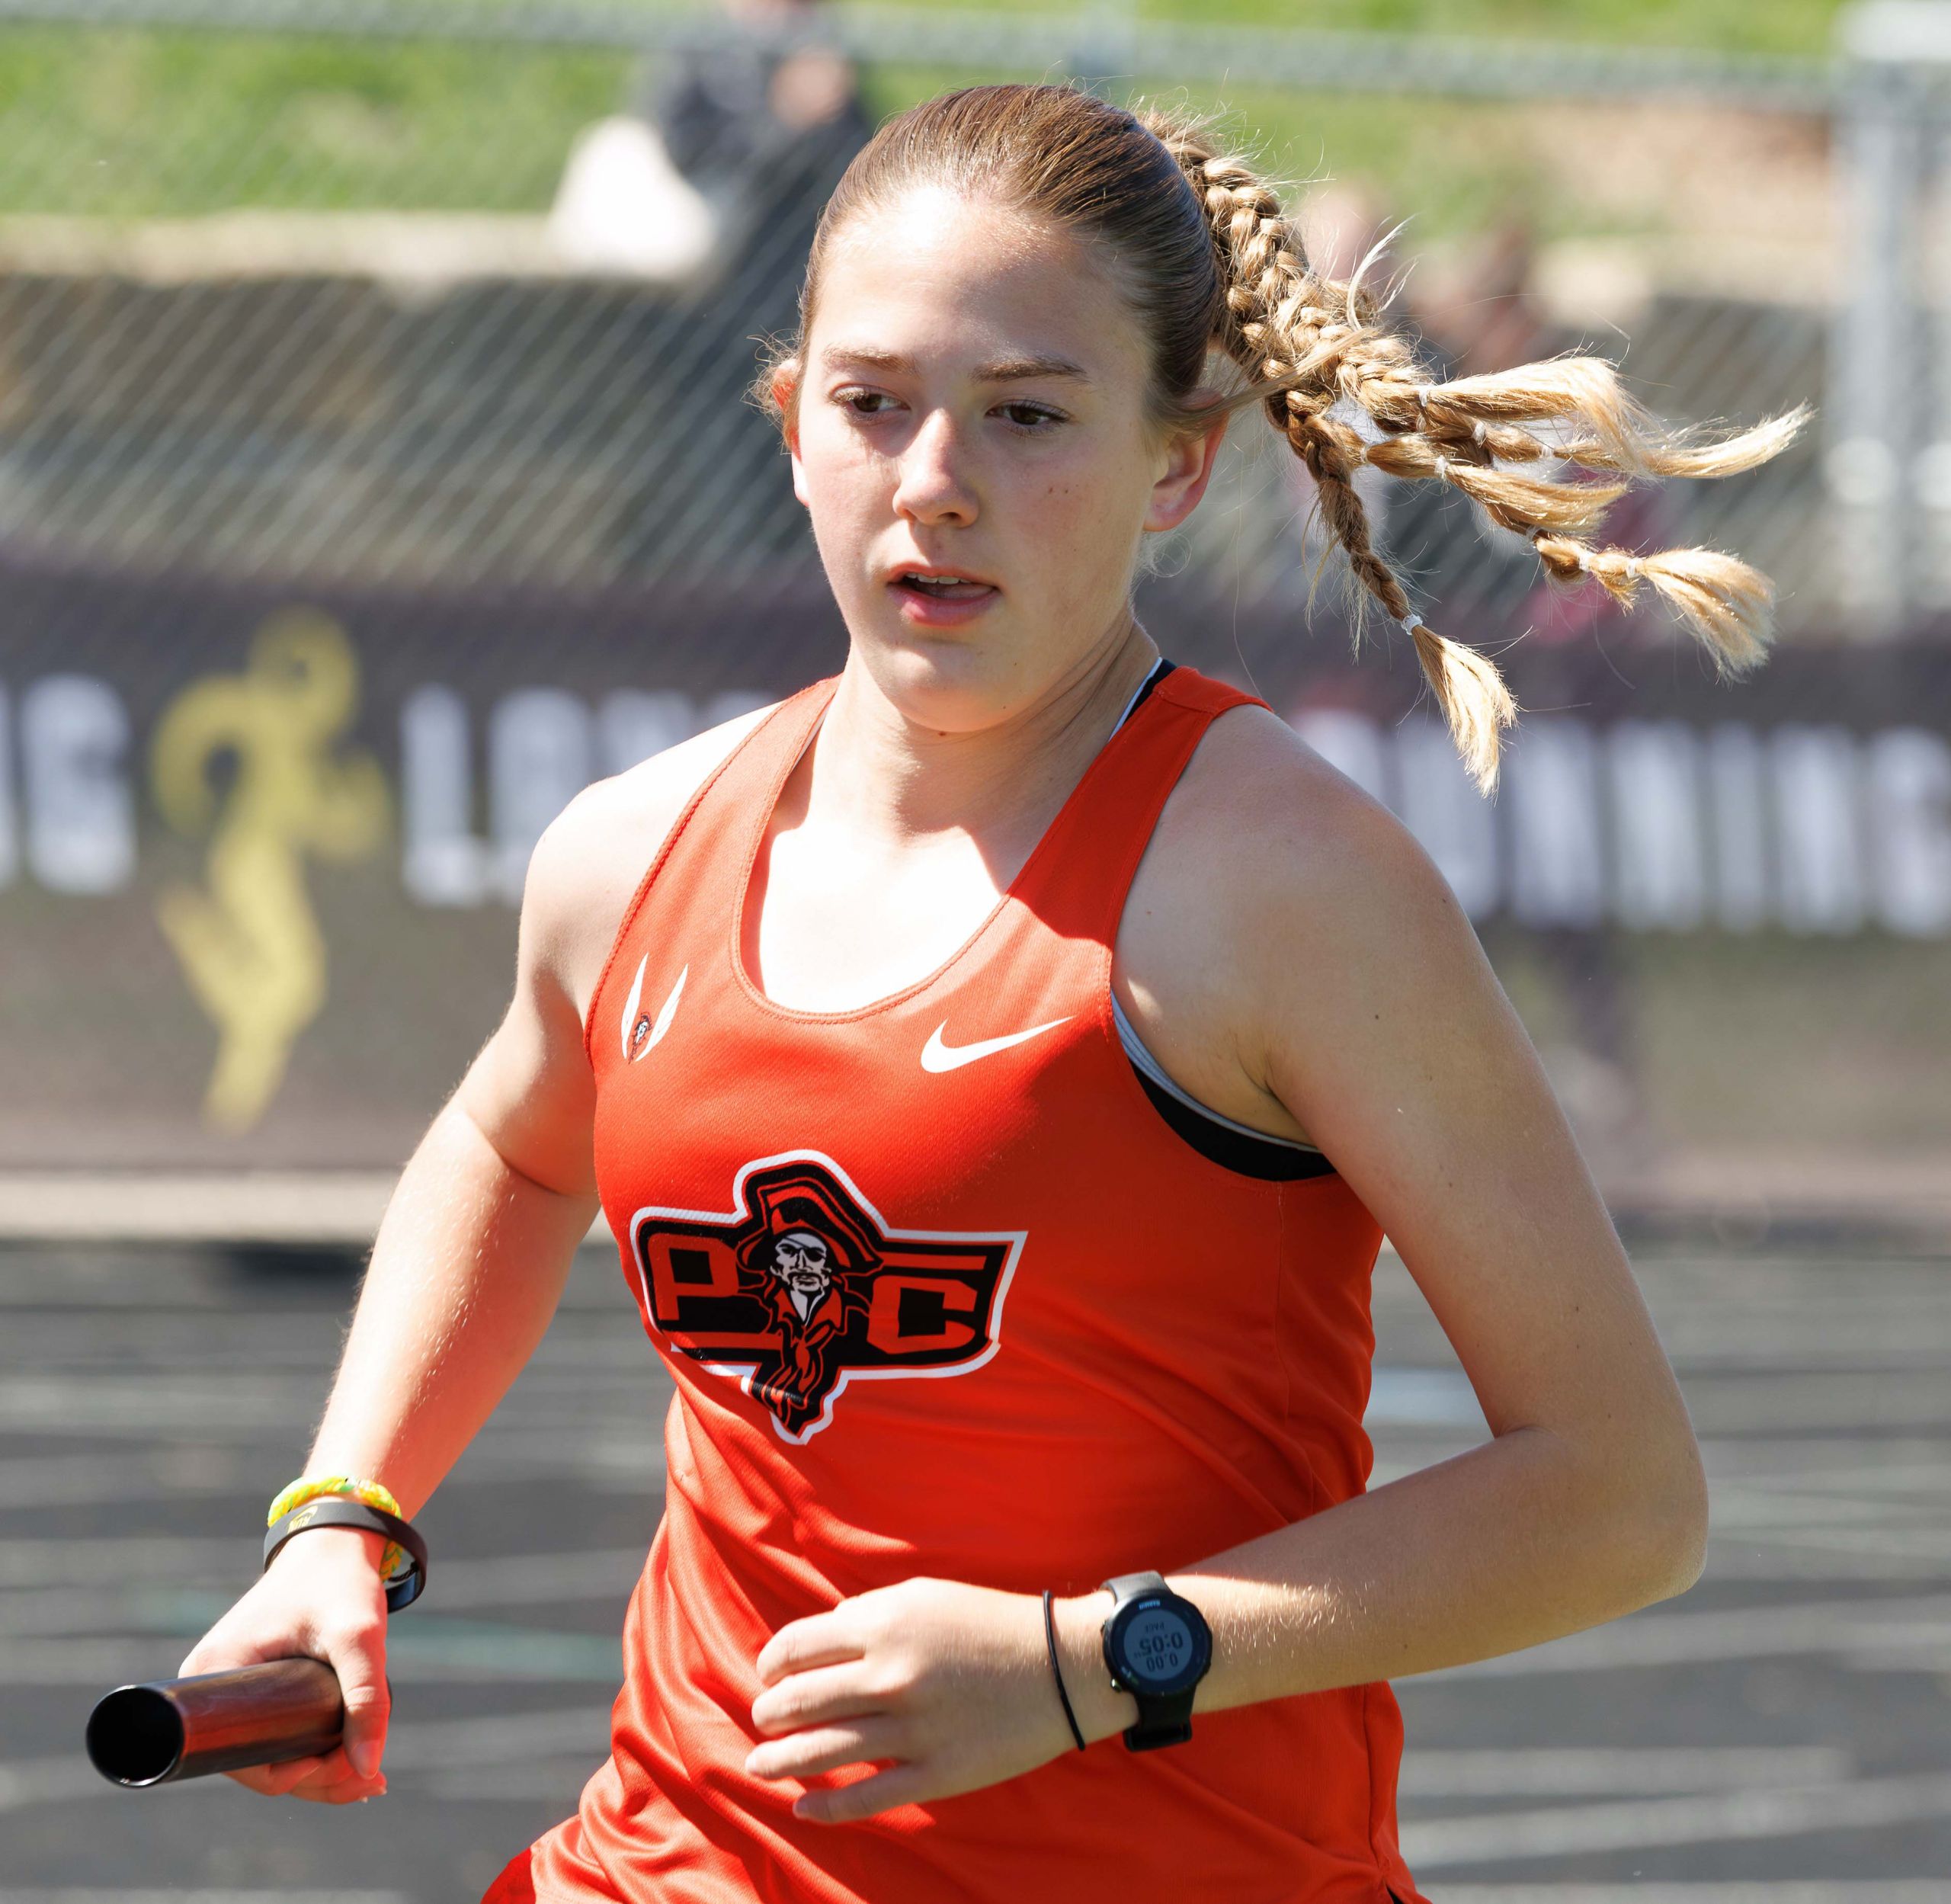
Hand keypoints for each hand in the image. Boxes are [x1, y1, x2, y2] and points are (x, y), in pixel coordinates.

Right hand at [176, 1528, 390, 1804]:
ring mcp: (232, 1687)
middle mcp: (210, 1688)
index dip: (291, 1778)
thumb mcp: (358, 1634)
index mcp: (212, 1678)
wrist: (337, 1539)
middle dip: (317, 1779)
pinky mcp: (256, 1683)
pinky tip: (354, 1763)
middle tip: (374, 1782)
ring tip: (372, 1778)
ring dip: (320, 1771)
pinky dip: (313, 1749)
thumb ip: (367, 1696)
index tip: (342, 1767)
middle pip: (260, 1760)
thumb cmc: (339, 1581)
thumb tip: (368, 1769)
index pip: (243, 1760)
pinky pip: (277, 1729)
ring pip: (273, 1749)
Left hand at [746, 1577, 1124, 1824]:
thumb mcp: (925, 1595)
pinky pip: (867, 1798)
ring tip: (760, 1764)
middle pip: (801, 1700)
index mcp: (885, 1624)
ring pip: (822, 1751)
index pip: (798, 1646)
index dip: (772, 1663)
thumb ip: (869, 1613)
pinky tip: (802, 1806)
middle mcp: (892, 1675)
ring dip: (779, 1760)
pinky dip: (826, 1807)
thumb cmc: (988, 1622)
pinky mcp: (937, 1774)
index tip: (766, 1675)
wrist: (1062, 1666)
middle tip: (763, 1720)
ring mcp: (913, 1729)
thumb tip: (823, 1637)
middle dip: (770, 1713)